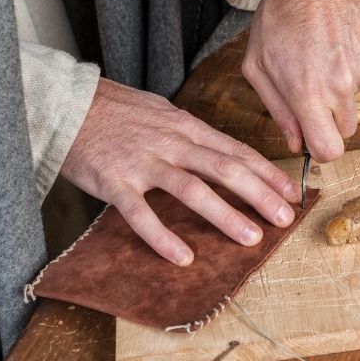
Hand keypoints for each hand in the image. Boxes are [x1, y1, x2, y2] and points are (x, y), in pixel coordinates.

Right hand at [60, 78, 300, 265]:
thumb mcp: (165, 113)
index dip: (268, 172)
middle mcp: (172, 143)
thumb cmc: (119, 111)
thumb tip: (227, 153)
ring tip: (250, 237)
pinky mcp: (115, 182)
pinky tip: (183, 257)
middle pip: (225, 168)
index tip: (292, 191)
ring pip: (192, 189)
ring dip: (225, 214)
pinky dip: (162, 237)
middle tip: (285, 218)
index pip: (237, 150)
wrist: (66, 103)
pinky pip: (141, 213)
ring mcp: (144, 162)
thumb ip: (194, 134)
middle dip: (260, 194)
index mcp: (188, 127)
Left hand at [242, 0, 359, 162]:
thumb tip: (296, 142)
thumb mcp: (258, 65)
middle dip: (330, 118)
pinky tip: (336, 39)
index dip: (320, 149)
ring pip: (356, 97)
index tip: (313, 138)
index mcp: (308, 93)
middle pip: (346, 129)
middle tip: (312, 89)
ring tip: (321, 52)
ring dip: (341, 85)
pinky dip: (353, 62)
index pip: (329, 150)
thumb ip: (277, 110)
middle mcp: (341, 85)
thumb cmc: (279, 15)